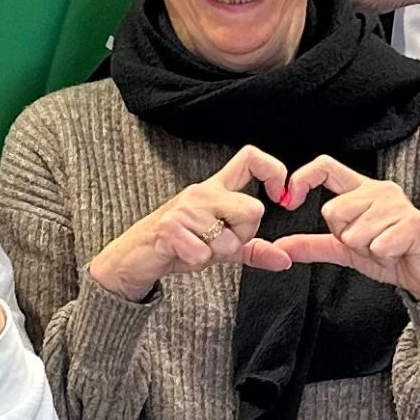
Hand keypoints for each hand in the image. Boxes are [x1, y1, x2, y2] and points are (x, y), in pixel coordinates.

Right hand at [86, 145, 296, 300]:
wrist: (134, 257)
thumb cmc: (178, 245)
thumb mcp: (221, 246)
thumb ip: (253, 249)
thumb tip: (285, 259)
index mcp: (216, 189)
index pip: (251, 158)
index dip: (274, 171)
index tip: (279, 196)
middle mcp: (202, 192)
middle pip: (252, 208)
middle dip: (243, 235)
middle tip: (221, 242)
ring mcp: (184, 208)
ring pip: (229, 239)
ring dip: (217, 253)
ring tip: (197, 247)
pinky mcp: (169, 227)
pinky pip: (204, 253)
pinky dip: (197, 261)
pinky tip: (184, 254)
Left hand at [271, 156, 419, 306]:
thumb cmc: (393, 256)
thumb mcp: (346, 250)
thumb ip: (314, 244)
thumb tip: (281, 245)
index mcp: (362, 190)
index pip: (325, 166)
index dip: (302, 179)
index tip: (290, 201)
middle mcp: (379, 191)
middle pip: (333, 211)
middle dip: (345, 237)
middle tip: (368, 243)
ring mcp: (398, 205)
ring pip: (354, 233)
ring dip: (367, 250)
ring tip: (385, 249)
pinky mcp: (413, 225)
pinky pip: (377, 246)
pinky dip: (383, 258)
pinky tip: (397, 254)